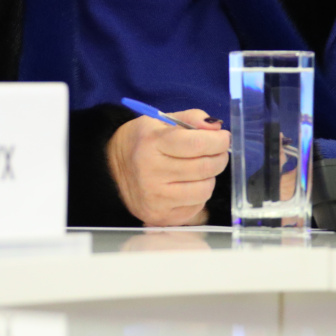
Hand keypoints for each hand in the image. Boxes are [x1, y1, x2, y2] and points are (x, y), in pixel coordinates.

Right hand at [107, 109, 228, 226]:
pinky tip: (188, 185)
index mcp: (151, 143)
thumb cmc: (142, 142)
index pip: (196, 144)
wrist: (111, 169)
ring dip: (210, 177)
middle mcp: (151, 172)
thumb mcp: (160, 120)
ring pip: (204, 190)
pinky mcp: (160, 216)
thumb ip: (191, 118)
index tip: (224, 138)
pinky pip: (196, 207)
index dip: (218, 141)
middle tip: (218, 152)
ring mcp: (155, 197)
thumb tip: (216, 128)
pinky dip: (199, 194)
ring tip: (200, 169)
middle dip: (219, 157)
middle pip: (205, 167)